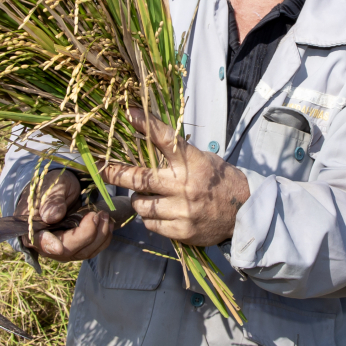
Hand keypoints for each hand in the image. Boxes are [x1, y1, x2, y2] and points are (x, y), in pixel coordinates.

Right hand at [14, 167, 112, 261]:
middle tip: (97, 215)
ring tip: (104, 215)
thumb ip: (51, 200)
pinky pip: (91, 250)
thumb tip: (51, 217)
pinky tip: (107, 224)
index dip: (49, 244)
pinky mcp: (76, 248)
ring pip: (82, 252)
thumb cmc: (52, 185)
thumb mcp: (52, 186)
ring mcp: (63, 248)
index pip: (39, 240)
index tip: (58, 247)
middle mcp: (46, 244)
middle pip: (67, 249)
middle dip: (86, 234)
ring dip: (98, 237)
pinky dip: (102, 239)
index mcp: (33, 228)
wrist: (61, 188)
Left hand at [100, 108, 249, 246]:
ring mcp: (183, 210)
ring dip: (139, 199)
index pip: (166, 139)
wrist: (244, 213)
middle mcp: (185, 185)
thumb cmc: (219, 181)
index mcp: (192, 162)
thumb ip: (177, 153)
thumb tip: (146, 134)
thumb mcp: (202, 158)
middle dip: (115, 173)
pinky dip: (150, 218)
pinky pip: (151, 224)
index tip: (129, 114)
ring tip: (147, 196)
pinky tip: (160, 213)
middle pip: (139, 178)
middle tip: (100, 168)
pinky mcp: (182, 231)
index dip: (147, 125)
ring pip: (141, 204)